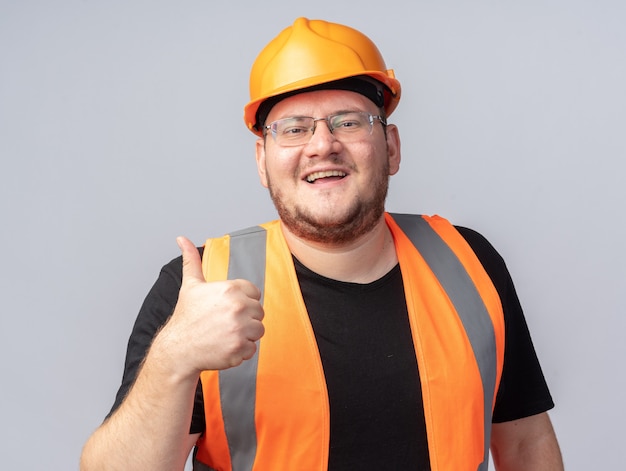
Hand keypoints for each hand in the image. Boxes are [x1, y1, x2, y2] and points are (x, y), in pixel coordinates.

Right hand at [153, 236, 264, 375]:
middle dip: (245, 319)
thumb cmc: (186, 317)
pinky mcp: (240, 348)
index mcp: (230, 289)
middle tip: (223, 324)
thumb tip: (182, 238)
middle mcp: (238, 306)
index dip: (242, 302)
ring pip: (258, 330)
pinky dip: (240, 351)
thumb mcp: (190, 285)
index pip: (255, 294)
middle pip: (258, 312)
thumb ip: (192, 260)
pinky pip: (252, 349)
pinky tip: (224, 347)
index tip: (226, 309)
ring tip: (224, 335)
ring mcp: (240, 328)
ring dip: (245, 335)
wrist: (178, 349)